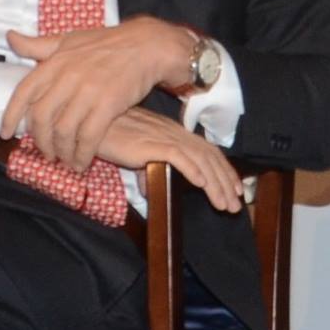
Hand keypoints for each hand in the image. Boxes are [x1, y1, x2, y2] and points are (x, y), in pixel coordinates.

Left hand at [0, 17, 196, 171]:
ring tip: (64, 160)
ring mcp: (88, 92)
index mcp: (55, 62)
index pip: (24, 93)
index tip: (7, 134)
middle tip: (45, 153)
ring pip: (63, 132)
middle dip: (39, 141)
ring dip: (61, 152)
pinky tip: (82, 162)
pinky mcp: (109, 105)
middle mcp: (67, 77)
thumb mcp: (69, 39)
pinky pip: (88, 137)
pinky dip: (82, 154)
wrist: (147, 46)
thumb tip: (10, 37)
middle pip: (42, 118)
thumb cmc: (107, 43)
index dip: (12, 116)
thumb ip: (38, 45)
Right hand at [97, 106, 244, 212]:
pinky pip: (177, 156)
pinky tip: (201, 184)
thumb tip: (150, 190)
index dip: (224, 170)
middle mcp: (175, 133)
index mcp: (175, 133)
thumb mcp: (135, 155)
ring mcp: (165, 137)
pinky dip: (192, 169)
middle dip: (226, 182)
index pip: (208, 151)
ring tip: (224, 204)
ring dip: (214, 184)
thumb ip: (147, 170)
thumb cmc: (111, 137)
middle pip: (210, 157)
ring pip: (199, 160)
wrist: (93, 124)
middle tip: (236, 205)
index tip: (235, 188)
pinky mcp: (151, 143)